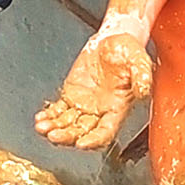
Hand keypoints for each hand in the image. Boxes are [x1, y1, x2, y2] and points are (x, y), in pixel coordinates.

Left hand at [34, 29, 152, 149]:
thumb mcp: (139, 60)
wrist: (113, 40)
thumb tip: (143, 90)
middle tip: (55, 135)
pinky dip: (48, 116)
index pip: (105, 133)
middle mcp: (100, 111)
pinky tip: (41, 119)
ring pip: (67, 125)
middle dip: (67, 137)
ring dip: (54, 129)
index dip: (94, 140)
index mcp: (117, 108)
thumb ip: (142, 75)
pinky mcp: (71, 95)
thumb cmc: (129, 53)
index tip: (82, 143)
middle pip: (82, 133)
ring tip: (43, 127)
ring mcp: (84, 105)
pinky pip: (58, 111)